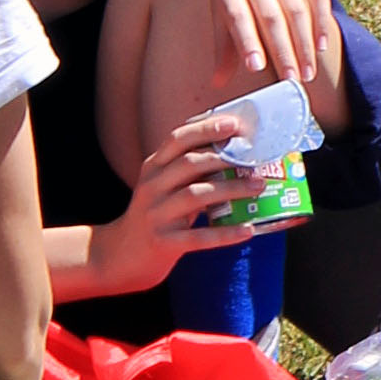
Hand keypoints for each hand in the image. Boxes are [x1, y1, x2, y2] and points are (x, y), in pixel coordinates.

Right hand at [54, 107, 253, 300]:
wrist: (122, 256)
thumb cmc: (155, 215)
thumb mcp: (164, 187)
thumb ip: (189, 171)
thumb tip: (236, 155)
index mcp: (152, 167)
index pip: (177, 139)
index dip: (205, 129)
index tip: (234, 123)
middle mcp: (151, 187)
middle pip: (189, 163)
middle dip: (224, 158)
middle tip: (256, 159)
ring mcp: (156, 215)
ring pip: (196, 195)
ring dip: (231, 189)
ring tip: (258, 187)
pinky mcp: (164, 242)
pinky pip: (199, 236)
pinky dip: (225, 233)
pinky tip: (248, 230)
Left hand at [208, 0, 341, 109]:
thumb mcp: (220, 8)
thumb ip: (224, 46)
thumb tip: (217, 84)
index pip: (238, 17)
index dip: (248, 42)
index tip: (256, 68)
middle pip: (271, 18)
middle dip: (283, 51)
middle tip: (291, 81)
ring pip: (296, 10)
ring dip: (304, 44)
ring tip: (307, 73)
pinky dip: (321, 22)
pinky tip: (322, 46)